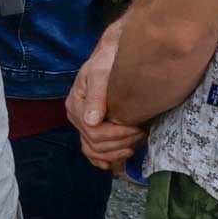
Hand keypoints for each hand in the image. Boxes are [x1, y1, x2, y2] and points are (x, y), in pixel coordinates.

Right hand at [69, 27, 142, 170]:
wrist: (111, 54)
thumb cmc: (107, 60)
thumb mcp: (100, 72)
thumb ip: (96, 95)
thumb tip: (92, 121)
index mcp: (76, 104)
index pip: (94, 132)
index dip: (116, 135)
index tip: (137, 127)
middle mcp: (76, 116)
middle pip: (94, 144)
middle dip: (119, 143)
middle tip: (141, 134)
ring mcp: (82, 123)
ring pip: (93, 151)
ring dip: (114, 154)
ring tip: (133, 146)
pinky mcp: (90, 127)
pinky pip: (92, 150)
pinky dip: (102, 159)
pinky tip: (114, 164)